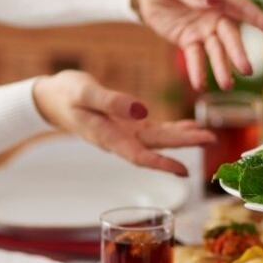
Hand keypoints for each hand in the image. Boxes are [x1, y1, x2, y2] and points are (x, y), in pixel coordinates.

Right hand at [33, 71, 213, 175]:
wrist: (51, 98)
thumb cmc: (64, 94)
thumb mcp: (85, 93)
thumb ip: (112, 102)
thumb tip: (143, 111)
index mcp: (108, 137)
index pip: (139, 156)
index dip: (162, 164)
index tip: (184, 170)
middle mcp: (120, 140)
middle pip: (157, 146)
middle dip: (185, 145)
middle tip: (211, 140)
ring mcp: (125, 134)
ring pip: (160, 139)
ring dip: (184, 138)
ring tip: (208, 136)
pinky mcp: (128, 125)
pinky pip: (156, 130)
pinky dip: (174, 128)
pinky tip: (191, 127)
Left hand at [132, 0, 262, 89]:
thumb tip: (210, 4)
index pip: (243, 8)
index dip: (261, 19)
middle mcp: (214, 15)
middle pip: (230, 37)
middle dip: (238, 53)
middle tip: (246, 70)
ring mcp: (203, 30)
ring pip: (215, 52)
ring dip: (221, 68)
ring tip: (226, 86)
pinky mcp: (188, 41)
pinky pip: (194, 58)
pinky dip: (197, 71)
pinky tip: (199, 85)